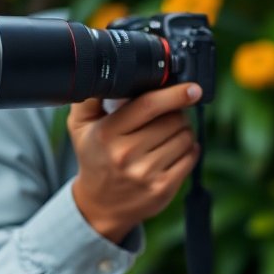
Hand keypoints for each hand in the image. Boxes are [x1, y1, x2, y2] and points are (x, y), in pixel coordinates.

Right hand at [68, 82, 202, 242]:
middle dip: (176, 112)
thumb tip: (108, 68)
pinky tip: (174, 149)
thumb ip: (91, 96)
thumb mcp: (81, 125)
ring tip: (167, 133)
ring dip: (183, 130)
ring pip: (185, 137)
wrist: (100, 205)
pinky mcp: (163, 189)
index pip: (148, 106)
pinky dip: (189, 148)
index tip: (192, 88)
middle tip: (166, 115)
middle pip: (172, 120)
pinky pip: (191, 157)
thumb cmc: (94, 156)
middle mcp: (125, 155)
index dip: (175, 94)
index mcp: (107, 134)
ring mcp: (146, 174)